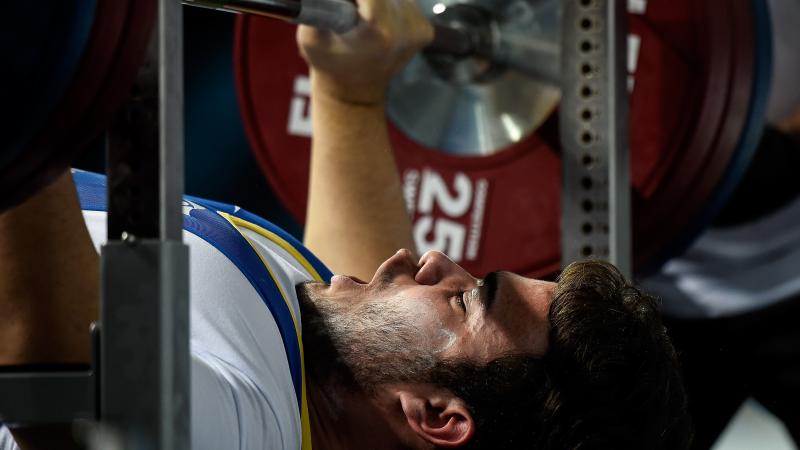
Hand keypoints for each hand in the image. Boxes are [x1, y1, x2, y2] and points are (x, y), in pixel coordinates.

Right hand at [297, 0, 433, 104]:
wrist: (354, 92)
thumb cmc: (328, 62)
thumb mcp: (311, 36)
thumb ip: (316, 6)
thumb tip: (323, 0)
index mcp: (379, 32)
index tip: (345, 3)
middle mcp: (406, 30)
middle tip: (350, 7)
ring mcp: (419, 30)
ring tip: (360, 14)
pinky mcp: (425, 30)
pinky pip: (404, 2)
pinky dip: (388, 4)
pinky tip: (375, 20)